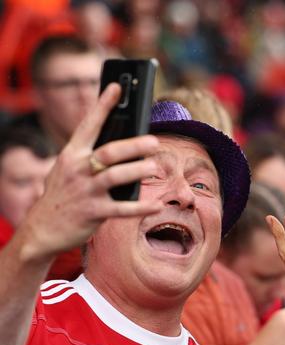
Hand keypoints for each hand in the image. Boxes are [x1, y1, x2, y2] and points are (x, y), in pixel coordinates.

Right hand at [15, 83, 162, 263]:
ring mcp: (86, 191)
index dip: (103, 105)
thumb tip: (124, 140)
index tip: (117, 87)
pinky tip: (157, 205)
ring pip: (115, 177)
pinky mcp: (93, 213)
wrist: (40, 230)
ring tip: (154, 167)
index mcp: (72, 155)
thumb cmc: (63, 194)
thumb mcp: (68, 169)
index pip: (89, 125)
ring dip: (137, 171)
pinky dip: (141, 207)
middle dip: (132, 146)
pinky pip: (122, 209)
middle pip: (108, 152)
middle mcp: (78, 170)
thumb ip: (90, 155)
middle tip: (153, 141)